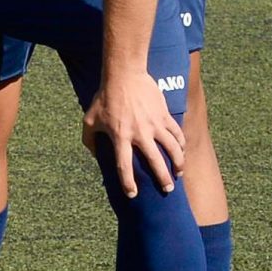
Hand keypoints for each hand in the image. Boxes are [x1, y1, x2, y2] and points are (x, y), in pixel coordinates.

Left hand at [84, 67, 185, 197]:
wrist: (124, 75)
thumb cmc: (104, 97)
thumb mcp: (89, 119)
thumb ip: (90, 139)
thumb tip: (95, 155)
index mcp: (119, 136)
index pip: (124, 166)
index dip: (128, 183)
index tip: (133, 195)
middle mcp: (139, 133)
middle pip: (155, 162)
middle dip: (163, 179)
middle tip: (168, 190)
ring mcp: (154, 124)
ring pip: (172, 149)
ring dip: (178, 163)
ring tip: (179, 173)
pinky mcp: (164, 115)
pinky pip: (177, 133)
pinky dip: (181, 144)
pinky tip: (181, 151)